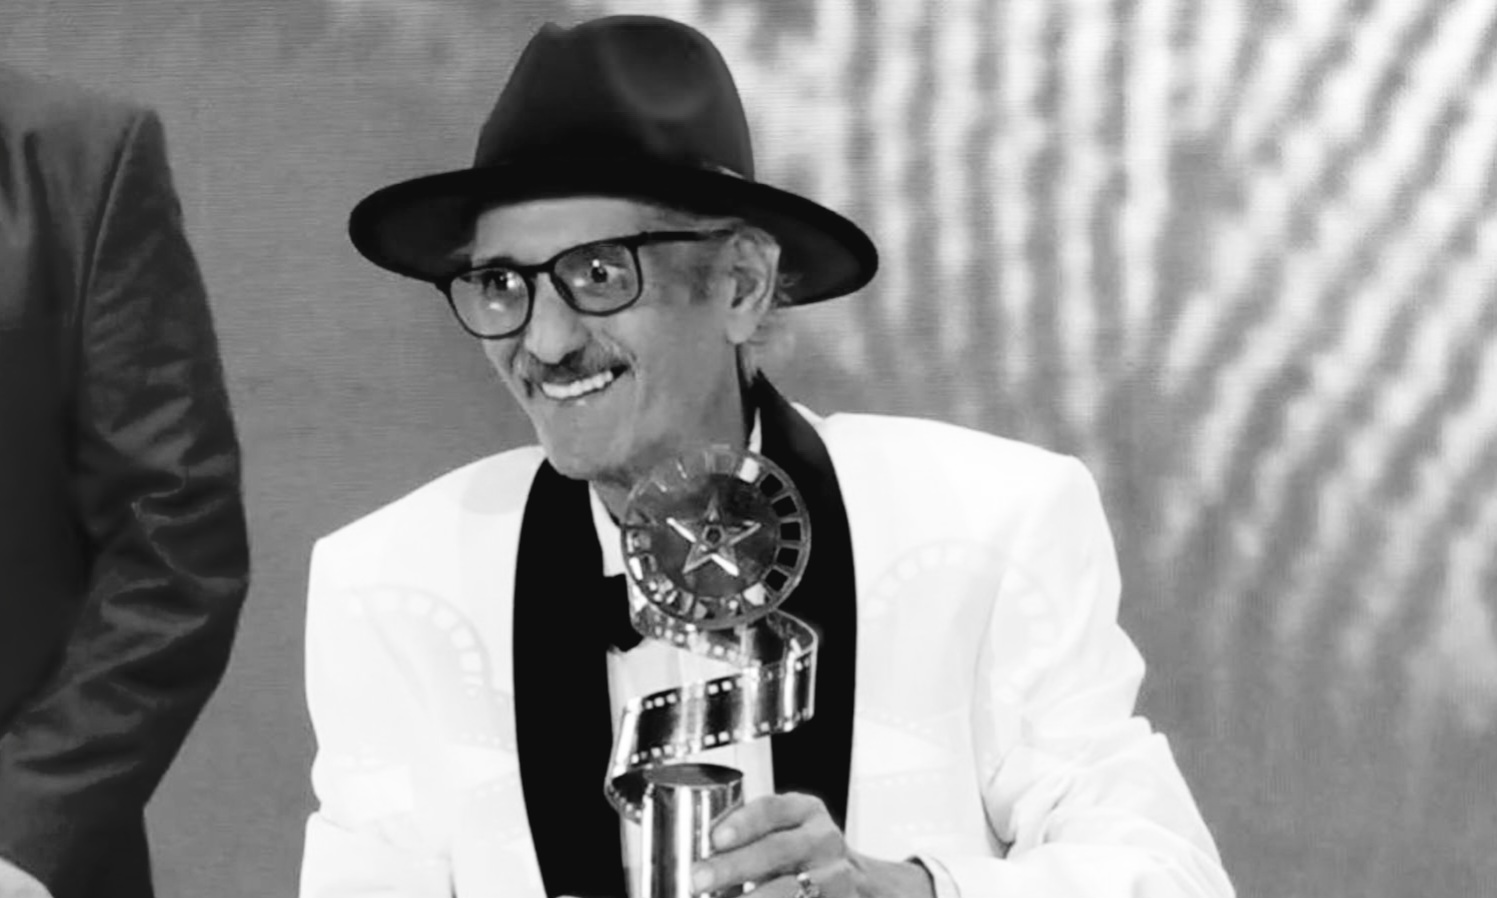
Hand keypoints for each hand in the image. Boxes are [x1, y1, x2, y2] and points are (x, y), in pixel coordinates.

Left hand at [691, 793, 934, 897]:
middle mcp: (823, 840)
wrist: (852, 881)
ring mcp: (835, 876)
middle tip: (699, 879)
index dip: (743, 822)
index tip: (715, 838)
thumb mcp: (783, 831)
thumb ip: (748, 838)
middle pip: (777, 850)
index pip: (773, 809)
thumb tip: (697, 856)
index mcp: (806, 811)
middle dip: (733, 866)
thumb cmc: (800, 853)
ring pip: (788, 888)